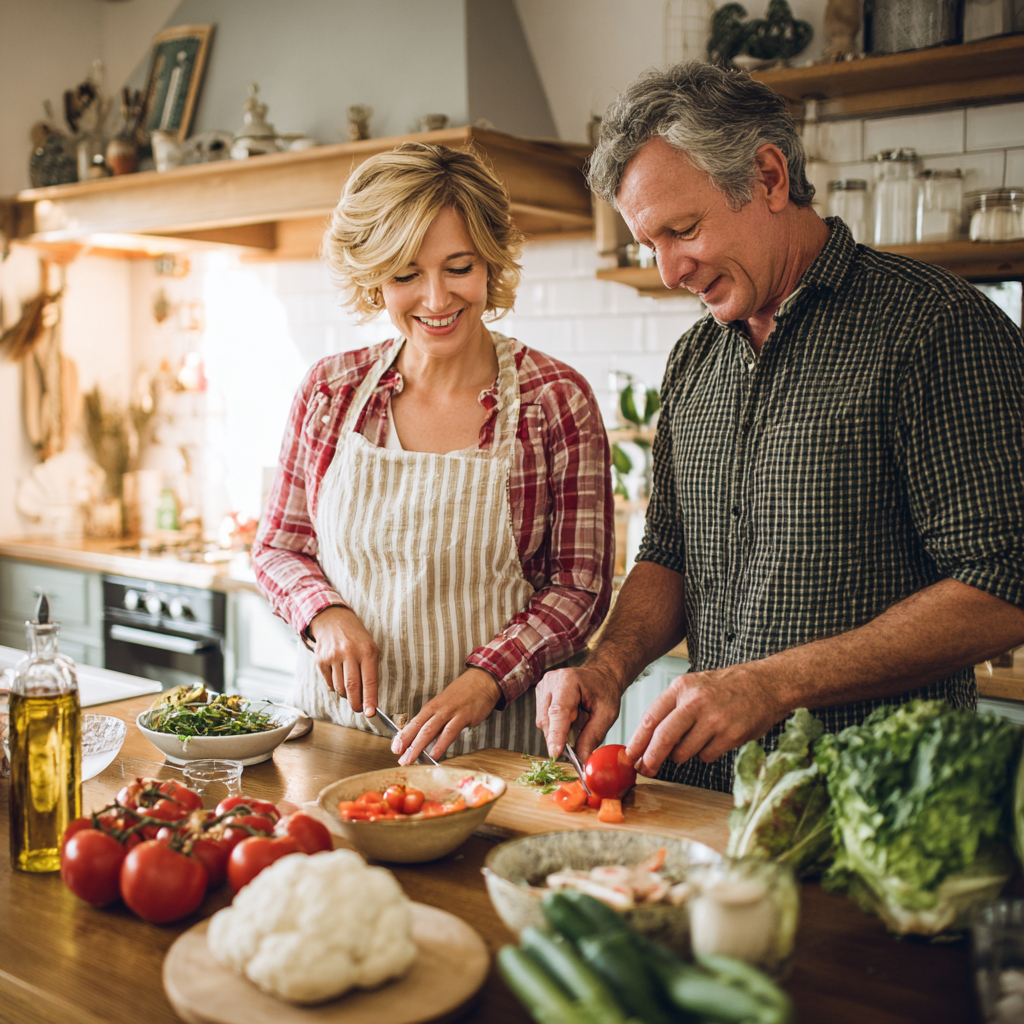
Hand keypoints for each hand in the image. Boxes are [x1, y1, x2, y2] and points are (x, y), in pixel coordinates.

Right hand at [309, 606, 379, 716]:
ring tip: (350, 687)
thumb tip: (370, 699)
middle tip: (360, 709)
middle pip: (352, 687)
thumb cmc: (357, 639)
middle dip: (356, 704)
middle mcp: (349, 653)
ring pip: (339, 687)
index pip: (369, 680)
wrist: (334, 620)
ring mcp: (333, 656)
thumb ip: (371, 671)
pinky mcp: (321, 660)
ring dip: (346, 694)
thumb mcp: (370, 648)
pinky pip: (329, 683)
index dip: (370, 699)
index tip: (371, 713)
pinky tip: (338, 677)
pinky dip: (335, 686)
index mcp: (367, 651)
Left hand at [391, 669, 501, 764]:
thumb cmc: (464, 695)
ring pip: (430, 730)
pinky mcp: (464, 716)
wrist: (483, 681)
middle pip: (419, 727)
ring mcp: (451, 712)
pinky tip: (434, 754)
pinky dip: (440, 744)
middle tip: (399, 757)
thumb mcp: (446, 705)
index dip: (403, 736)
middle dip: (407, 743)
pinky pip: (450, 732)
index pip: (414, 722)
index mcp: (432, 707)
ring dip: (418, 746)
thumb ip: (437, 721)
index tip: (395, 747)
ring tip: (410, 759)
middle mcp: (438, 709)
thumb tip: (424, 738)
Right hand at [536, 665, 624, 761]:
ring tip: (579, 718)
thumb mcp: (608, 714)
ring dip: (560, 730)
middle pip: (548, 720)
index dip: (556, 734)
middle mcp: (551, 681)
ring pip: (544, 722)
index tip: (555, 753)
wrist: (601, 676)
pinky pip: (544, 720)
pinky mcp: (540, 695)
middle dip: (561, 736)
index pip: (558, 711)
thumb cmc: (605, 691)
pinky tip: (571, 716)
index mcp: (568, 680)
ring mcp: (543, 687)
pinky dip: (558, 725)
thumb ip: (593, 736)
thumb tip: (582, 759)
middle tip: (581, 740)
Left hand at [625, 661, 785, 776]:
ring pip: (684, 751)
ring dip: (681, 756)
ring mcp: (715, 719)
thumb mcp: (694, 686)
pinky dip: (704, 754)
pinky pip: (706, 756)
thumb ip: (673, 708)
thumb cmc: (727, 687)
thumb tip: (649, 739)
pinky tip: (714, 741)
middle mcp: (696, 702)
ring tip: (692, 744)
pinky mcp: (731, 735)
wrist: (766, 684)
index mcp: (682, 687)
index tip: (630, 755)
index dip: (638, 740)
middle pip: (664, 737)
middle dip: (651, 758)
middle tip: (645, 769)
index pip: (651, 717)